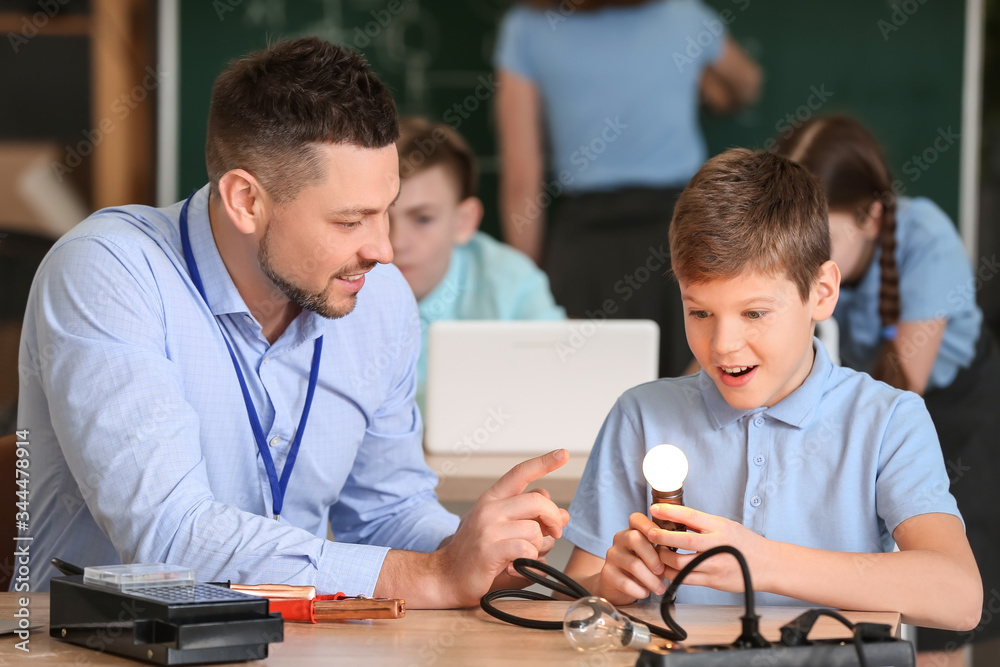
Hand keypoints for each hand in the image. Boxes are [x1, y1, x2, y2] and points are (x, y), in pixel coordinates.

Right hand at [432, 449, 570, 606]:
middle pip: (537, 501)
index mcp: (492, 499)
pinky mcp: (489, 550)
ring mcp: (487, 529)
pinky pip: (526, 549)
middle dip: (554, 517)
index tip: (563, 454)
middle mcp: (489, 509)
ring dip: (539, 546)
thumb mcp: (503, 529)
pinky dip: (531, 560)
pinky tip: (519, 565)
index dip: (544, 462)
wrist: (446, 576)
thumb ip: (533, 519)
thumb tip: (564, 514)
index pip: (520, 473)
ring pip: (535, 530)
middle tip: (556, 530)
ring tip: (526, 554)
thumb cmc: (476, 553)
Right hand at [597, 512, 666, 605]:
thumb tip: (677, 557)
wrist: (618, 585)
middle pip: (634, 538)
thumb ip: (662, 551)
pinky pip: (625, 582)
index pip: (636, 518)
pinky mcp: (607, 573)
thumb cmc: (642, 567)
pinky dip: (639, 590)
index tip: (662, 540)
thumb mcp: (653, 555)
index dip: (649, 526)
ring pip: (633, 564)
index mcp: (632, 530)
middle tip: (662, 571)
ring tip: (660, 589)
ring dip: (651, 580)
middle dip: (653, 557)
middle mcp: (620, 539)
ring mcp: (612, 555)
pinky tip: (645, 592)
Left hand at [648, 504, 771, 593]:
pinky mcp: (712, 581)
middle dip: (662, 536)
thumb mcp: (726, 526)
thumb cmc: (746, 544)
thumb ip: (703, 524)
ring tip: (656, 551)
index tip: (654, 509)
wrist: (767, 565)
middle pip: (684, 540)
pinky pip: (685, 579)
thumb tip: (676, 518)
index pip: (691, 516)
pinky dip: (671, 574)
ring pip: (681, 563)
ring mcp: (714, 565)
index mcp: (720, 527)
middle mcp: (717, 545)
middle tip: (650, 533)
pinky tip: (665, 568)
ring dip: (663, 558)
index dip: (670, 512)